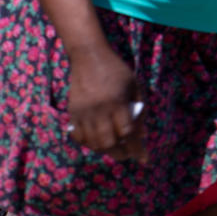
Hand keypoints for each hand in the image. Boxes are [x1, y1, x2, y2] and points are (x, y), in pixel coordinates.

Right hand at [65, 47, 144, 164]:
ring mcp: (83, 113)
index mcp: (117, 103)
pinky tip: (98, 142)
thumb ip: (140, 109)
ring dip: (106, 150)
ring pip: (93, 142)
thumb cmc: (116, 70)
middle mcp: (99, 110)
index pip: (128, 133)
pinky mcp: (72, 113)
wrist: (88, 57)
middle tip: (129, 155)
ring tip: (116, 150)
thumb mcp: (135, 86)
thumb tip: (143, 134)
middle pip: (109, 143)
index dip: (137, 148)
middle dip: (121, 153)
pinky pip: (78, 136)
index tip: (144, 158)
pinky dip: (89, 143)